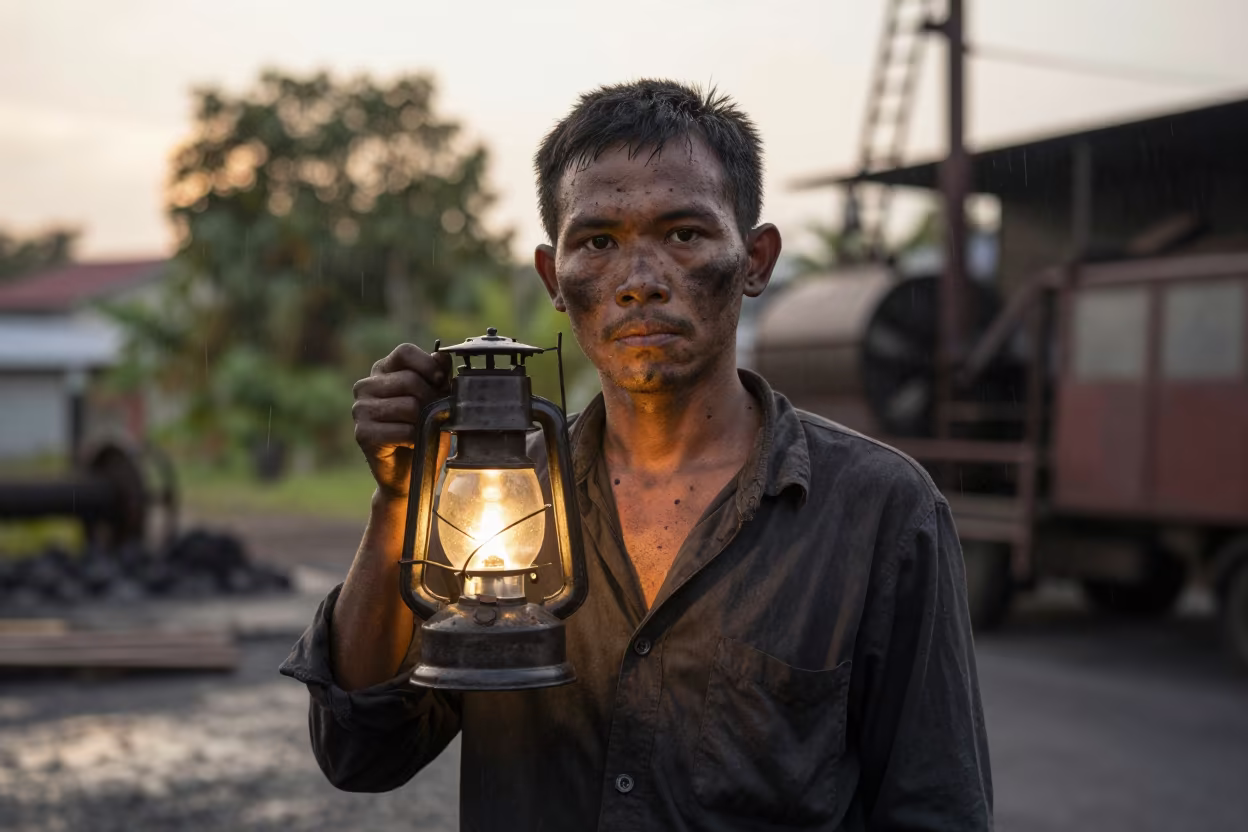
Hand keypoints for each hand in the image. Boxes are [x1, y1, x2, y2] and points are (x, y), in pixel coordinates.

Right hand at [352, 344, 451, 499]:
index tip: (441, 381)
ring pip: (408, 405)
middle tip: (434, 415)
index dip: (428, 365)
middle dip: (432, 399)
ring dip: (424, 422)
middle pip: (410, 379)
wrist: (411, 472)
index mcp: (383, 370)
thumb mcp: (437, 400)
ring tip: (421, 430)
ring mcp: (360, 409)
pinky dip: (415, 439)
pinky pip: (403, 429)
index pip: (405, 351)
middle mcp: (366, 386)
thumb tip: (442, 356)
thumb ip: (438, 377)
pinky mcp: (362, 433)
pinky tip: (410, 444)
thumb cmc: (424, 432)